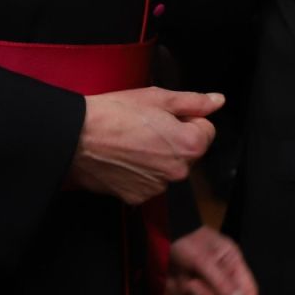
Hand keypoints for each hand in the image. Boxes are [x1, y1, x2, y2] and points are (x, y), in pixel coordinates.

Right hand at [69, 87, 222, 204]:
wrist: (76, 137)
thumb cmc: (114, 113)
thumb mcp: (158, 97)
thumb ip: (194, 101)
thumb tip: (217, 101)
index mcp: (189, 145)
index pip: (206, 130)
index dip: (187, 119)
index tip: (165, 116)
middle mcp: (178, 171)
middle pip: (188, 151)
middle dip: (174, 139)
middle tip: (146, 126)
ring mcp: (157, 188)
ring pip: (168, 167)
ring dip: (157, 156)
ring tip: (132, 141)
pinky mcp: (137, 197)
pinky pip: (149, 182)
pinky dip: (140, 172)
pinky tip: (124, 158)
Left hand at [167, 226, 257, 294]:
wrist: (161, 235)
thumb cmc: (187, 243)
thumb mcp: (203, 260)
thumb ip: (221, 283)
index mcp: (233, 265)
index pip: (249, 292)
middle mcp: (223, 277)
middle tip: (192, 283)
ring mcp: (206, 284)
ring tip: (182, 276)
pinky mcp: (189, 289)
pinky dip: (179, 293)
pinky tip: (174, 279)